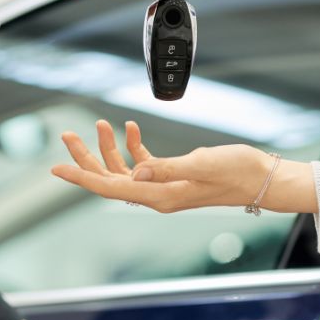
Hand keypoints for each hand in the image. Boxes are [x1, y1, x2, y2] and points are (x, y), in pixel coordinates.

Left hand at [51, 120, 317, 213]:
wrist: (262, 178)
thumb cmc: (238, 171)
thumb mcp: (202, 164)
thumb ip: (167, 168)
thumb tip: (134, 173)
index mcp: (160, 196)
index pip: (109, 188)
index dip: (81, 176)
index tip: (57, 167)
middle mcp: (157, 194)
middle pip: (109, 179)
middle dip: (86, 158)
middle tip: (66, 136)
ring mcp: (164, 186)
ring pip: (123, 170)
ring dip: (108, 148)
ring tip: (98, 124)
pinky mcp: (173, 176)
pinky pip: (144, 163)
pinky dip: (133, 146)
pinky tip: (130, 128)